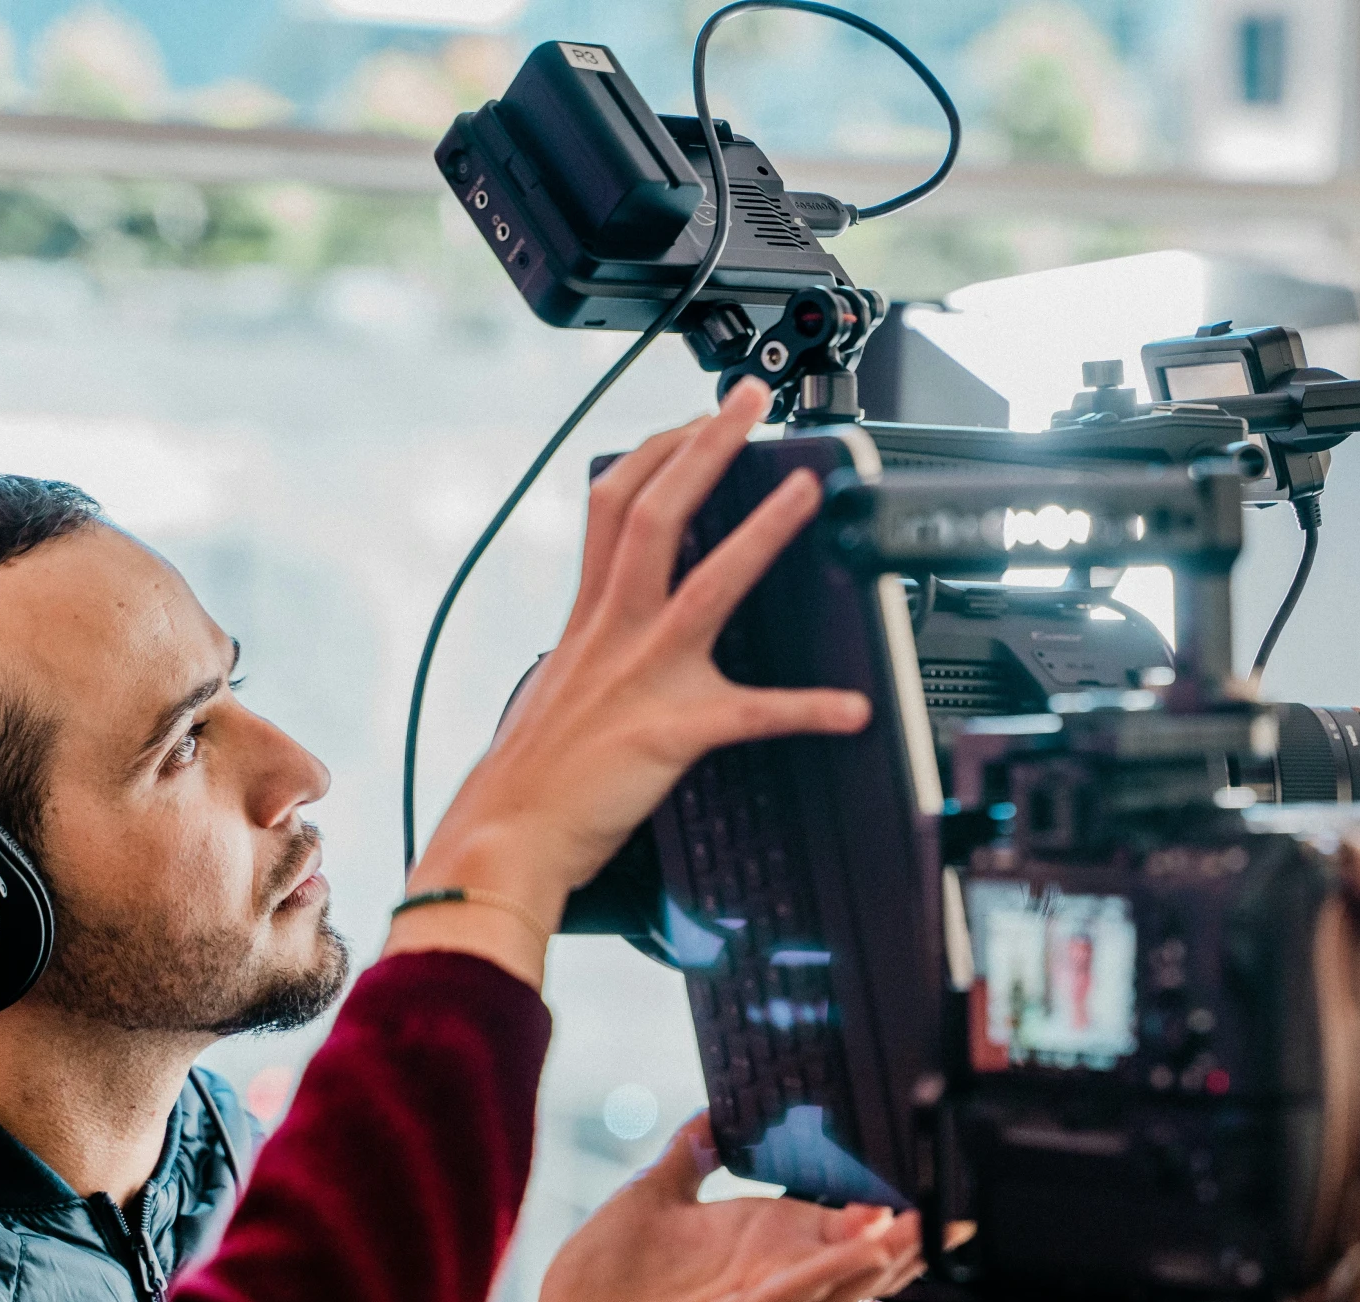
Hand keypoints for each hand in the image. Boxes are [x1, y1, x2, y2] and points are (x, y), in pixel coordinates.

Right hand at [387, 377, 869, 985]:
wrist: (506, 841)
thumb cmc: (531, 779)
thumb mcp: (555, 687)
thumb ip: (592, 649)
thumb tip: (618, 636)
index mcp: (589, 618)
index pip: (615, 505)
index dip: (657, 451)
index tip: (695, 419)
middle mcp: (613, 632)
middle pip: (655, 513)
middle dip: (704, 446)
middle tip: (748, 401)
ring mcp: (642, 678)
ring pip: (706, 584)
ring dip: (763, 533)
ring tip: (809, 492)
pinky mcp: (670, 732)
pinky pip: (752, 715)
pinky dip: (809, 710)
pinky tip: (853, 708)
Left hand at [511, 1114, 922, 1301]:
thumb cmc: (599, 1300)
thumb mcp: (649, 1201)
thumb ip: (688, 1156)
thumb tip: (713, 1110)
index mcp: (754, 1248)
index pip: (829, 1220)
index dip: (874, 1198)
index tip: (916, 1167)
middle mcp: (767, 1282)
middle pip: (853, 1255)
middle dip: (904, 1231)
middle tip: (954, 1199)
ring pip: (840, 1280)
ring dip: (889, 1252)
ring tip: (932, 1220)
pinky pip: (795, 1301)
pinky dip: (837, 1274)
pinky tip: (873, 1251)